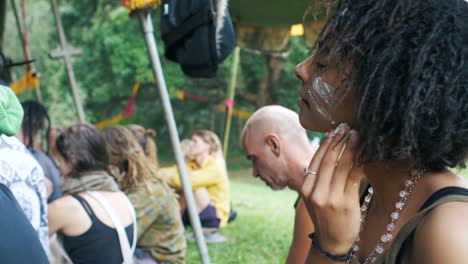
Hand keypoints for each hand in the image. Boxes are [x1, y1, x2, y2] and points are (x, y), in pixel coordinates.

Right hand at [301, 123, 363, 253]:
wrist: (332, 242)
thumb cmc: (326, 216)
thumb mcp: (317, 196)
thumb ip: (321, 177)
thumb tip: (333, 151)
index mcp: (306, 187)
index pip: (317, 159)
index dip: (327, 142)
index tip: (336, 129)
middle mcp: (315, 191)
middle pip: (329, 160)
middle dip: (339, 141)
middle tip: (348, 127)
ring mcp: (329, 197)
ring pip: (342, 166)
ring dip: (351, 148)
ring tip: (358, 135)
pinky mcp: (344, 202)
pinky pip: (354, 177)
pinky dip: (360, 163)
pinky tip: (364, 153)